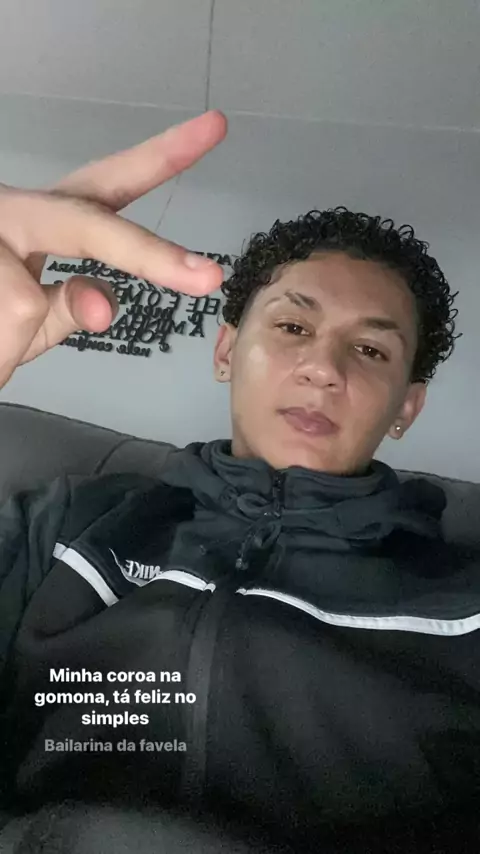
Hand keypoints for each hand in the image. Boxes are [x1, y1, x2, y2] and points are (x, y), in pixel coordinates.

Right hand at [0, 110, 227, 389]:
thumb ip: (71, 307)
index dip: (161, 156)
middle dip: (149, 254)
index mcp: (39, 223)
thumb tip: (106, 304)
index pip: (105, 186)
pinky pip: (6, 317)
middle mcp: (12, 210)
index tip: (215, 127)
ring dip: (8, 342)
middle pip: (88, 218)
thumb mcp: (30, 325)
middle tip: (207, 277)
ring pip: (29, 300)